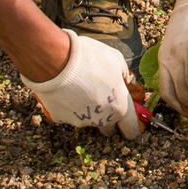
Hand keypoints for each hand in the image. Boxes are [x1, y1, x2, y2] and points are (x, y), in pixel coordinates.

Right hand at [20, 29, 141, 139]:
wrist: (55, 60)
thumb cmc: (90, 58)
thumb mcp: (116, 60)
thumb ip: (124, 76)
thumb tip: (125, 82)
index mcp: (119, 107)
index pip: (131, 130)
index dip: (132, 127)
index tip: (129, 122)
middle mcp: (101, 119)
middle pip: (108, 128)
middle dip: (109, 119)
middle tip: (103, 99)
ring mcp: (79, 121)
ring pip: (88, 120)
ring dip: (88, 109)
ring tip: (80, 86)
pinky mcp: (60, 119)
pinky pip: (68, 114)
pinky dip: (69, 106)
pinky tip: (66, 89)